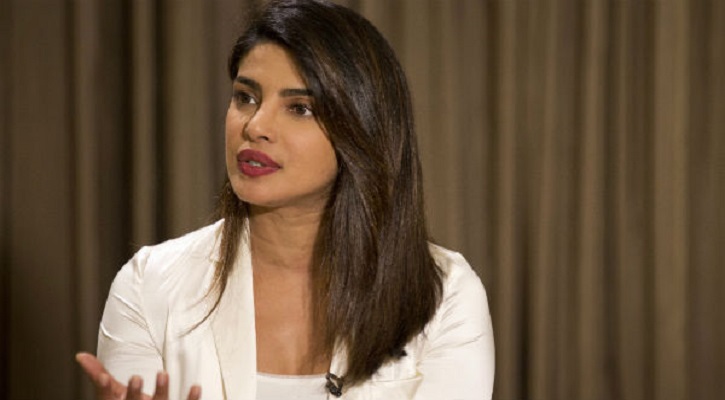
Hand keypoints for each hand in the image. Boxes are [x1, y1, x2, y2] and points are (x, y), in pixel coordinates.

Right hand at [76, 352, 200, 399]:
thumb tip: (81, 356)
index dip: (104, 390)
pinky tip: (196, 387)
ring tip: (163, 373)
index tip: (104, 377)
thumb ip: (99, 376)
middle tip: (135, 377)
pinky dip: (191, 399)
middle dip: (133, 393)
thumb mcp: (114, 395)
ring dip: (161, 391)